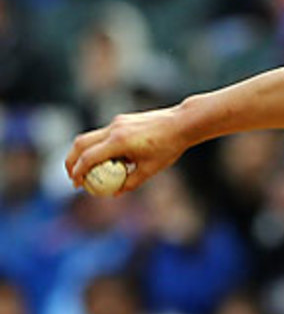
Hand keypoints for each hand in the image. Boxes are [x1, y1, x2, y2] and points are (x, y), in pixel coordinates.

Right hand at [65, 107, 189, 194]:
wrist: (181, 123)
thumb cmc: (169, 147)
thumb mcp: (151, 169)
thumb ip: (131, 182)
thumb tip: (115, 193)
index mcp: (119, 142)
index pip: (89, 157)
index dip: (78, 172)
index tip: (76, 184)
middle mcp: (114, 129)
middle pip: (80, 144)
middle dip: (71, 161)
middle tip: (72, 176)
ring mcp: (116, 122)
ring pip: (89, 137)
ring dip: (82, 152)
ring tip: (84, 169)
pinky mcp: (121, 120)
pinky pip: (102, 134)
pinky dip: (97, 146)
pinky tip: (106, 159)